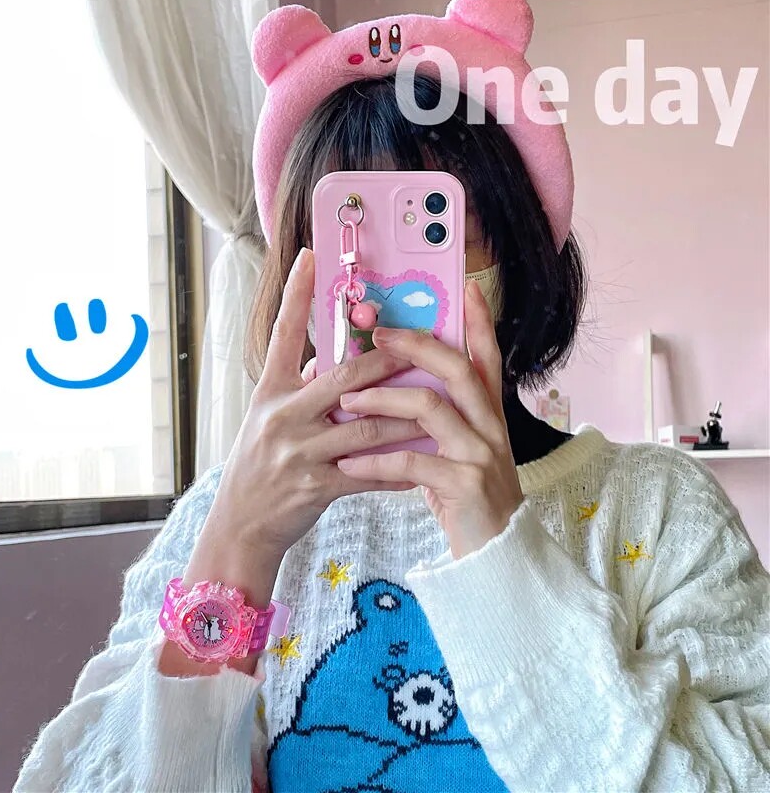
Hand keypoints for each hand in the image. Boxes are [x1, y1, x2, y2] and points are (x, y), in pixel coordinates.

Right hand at [185, 247, 423, 585]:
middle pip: (343, 377)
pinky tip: (424, 467)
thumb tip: (331, 360)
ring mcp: (299, 452)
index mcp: (270, 392)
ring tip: (439, 406)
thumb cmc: (258, 466)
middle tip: (422, 342)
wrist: (240, 525)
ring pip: (367, 425)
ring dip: (407, 416)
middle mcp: (282, 416)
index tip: (313, 256)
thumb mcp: (269, 419)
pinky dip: (400, 469)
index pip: (283, 334)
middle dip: (388, 360)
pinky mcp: (316, 487)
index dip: (297, 294)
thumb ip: (300, 387)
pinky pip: (370, 474)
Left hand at [335, 279, 523, 558]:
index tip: (466, 287)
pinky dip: (376, 463)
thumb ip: (439, 422)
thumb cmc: (467, 500)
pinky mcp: (465, 486)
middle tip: (377, 335)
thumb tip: (392, 392)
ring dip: (383, 401)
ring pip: (431, 408)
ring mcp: (481, 455)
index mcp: (490, 415)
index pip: (487, 358)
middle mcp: (491, 427)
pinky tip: (349, 465)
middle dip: (415, 347)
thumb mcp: (460, 453)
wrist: (496, 555)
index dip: (479, 322)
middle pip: (457, 369)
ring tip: (346, 404)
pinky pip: (413, 464)